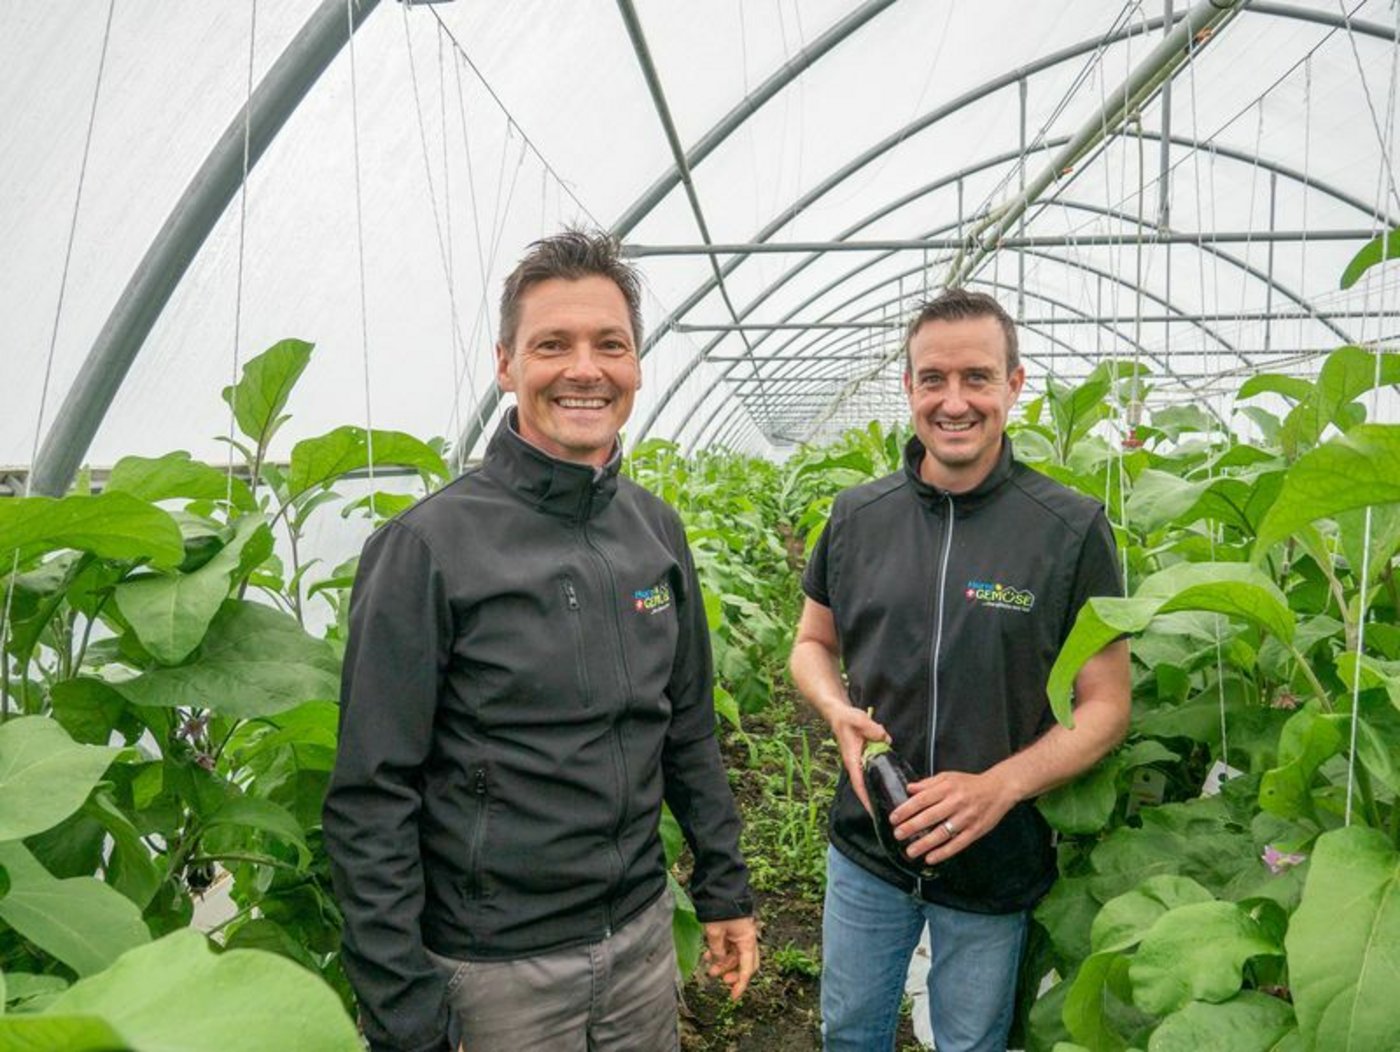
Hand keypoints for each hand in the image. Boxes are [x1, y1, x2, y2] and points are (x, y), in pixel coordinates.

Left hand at [703, 916, 758, 999]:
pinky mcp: (733, 929)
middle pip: (745, 963)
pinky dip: (720, 953)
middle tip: (720, 980)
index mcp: (747, 940)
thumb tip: (718, 962)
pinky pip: (729, 947)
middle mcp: (747, 938)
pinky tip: (708, 957)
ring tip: (709, 969)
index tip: (732, 997)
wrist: (720, 887)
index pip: (747, 968)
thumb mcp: (715, 932)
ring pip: (735, 956)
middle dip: (733, 974)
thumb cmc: (720, 909)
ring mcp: (740, 934)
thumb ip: (717, 951)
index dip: (741, 984)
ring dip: (724, 964)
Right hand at [828, 706, 888, 815]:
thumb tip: (885, 739)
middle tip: (885, 817)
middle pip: (864, 788)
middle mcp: (855, 764)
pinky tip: (891, 786)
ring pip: (868, 782)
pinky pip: (873, 772)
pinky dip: (879, 781)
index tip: (873, 814)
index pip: (859, 784)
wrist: (838, 714)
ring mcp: (859, 762)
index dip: (866, 800)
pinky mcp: (864, 757)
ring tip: (889, 808)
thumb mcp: (858, 720)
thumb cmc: (847, 718)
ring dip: (876, 794)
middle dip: (872, 803)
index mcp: (852, 760)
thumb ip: (872, 729)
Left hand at [888, 769, 1017, 866]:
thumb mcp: (948, 777)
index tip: (894, 818)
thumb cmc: (970, 784)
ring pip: (943, 833)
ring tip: (911, 851)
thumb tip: (909, 789)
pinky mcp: (975, 831)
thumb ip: (928, 783)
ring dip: (925, 843)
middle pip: (930, 816)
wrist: (999, 789)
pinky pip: (958, 844)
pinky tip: (931, 858)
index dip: (906, 809)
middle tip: (897, 835)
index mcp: (947, 788)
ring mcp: (966, 818)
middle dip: (911, 827)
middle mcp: (956, 803)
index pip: (922, 799)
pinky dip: (944, 852)